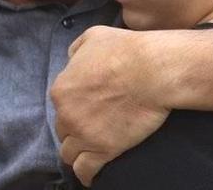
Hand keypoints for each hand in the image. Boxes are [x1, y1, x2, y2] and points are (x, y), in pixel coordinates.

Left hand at [50, 26, 169, 186]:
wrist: (152, 70)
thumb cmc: (126, 50)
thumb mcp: (93, 37)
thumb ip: (75, 50)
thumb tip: (72, 60)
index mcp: (61, 89)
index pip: (60, 106)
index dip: (73, 107)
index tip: (87, 108)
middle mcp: (67, 114)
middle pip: (63, 130)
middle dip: (75, 129)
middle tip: (92, 126)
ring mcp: (84, 134)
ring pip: (69, 153)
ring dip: (78, 151)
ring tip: (90, 151)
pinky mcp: (103, 150)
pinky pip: (85, 171)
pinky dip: (87, 174)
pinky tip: (91, 175)